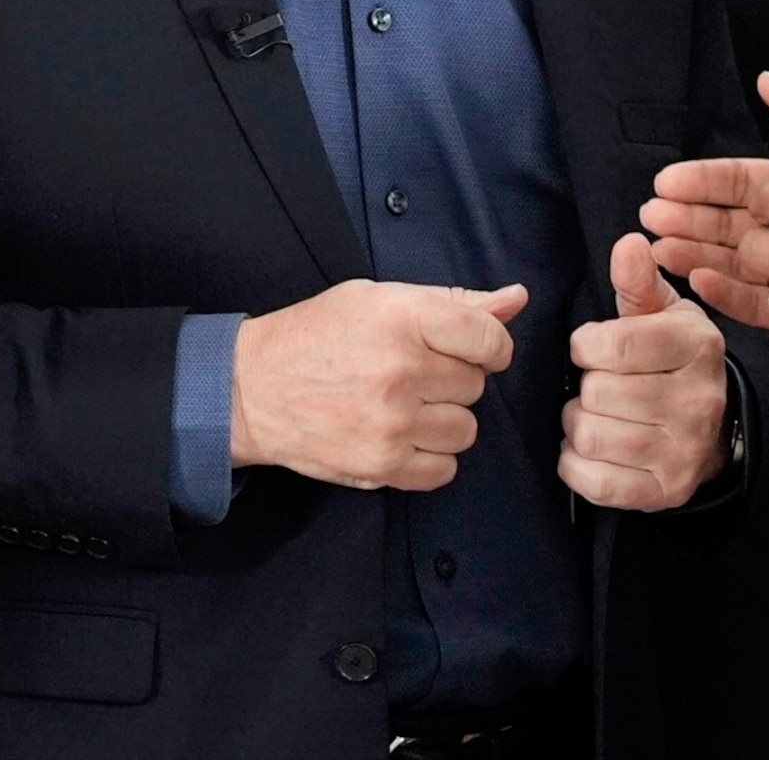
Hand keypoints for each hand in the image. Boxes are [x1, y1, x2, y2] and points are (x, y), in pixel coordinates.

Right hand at [230, 279, 526, 490]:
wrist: (252, 389)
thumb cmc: (317, 336)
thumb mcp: (379, 298)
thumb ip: (454, 301)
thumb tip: (517, 300)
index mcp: (402, 317)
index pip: (490, 339)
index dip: (489, 345)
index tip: (472, 349)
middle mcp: (401, 370)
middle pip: (475, 385)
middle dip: (452, 378)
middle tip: (413, 372)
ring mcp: (392, 423)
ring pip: (466, 429)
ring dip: (444, 418)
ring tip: (405, 404)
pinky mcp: (381, 465)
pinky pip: (444, 469)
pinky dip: (430, 455)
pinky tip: (401, 434)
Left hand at [559, 234, 727, 509]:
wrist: (713, 424)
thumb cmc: (670, 356)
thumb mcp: (660, 311)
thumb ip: (638, 280)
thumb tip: (629, 243)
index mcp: (696, 346)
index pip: (613, 347)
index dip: (584, 346)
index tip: (589, 347)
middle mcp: (698, 401)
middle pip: (597, 394)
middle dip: (582, 387)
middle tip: (595, 385)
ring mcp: (685, 451)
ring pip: (591, 436)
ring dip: (576, 424)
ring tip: (594, 414)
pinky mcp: (666, 491)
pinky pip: (595, 482)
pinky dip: (576, 464)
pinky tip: (589, 448)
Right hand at [644, 73, 768, 313]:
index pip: (747, 180)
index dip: (706, 181)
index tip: (670, 182)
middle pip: (734, 220)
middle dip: (689, 216)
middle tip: (652, 217)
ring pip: (740, 257)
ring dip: (697, 251)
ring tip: (662, 248)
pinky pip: (763, 297)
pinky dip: (729, 290)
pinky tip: (701, 281)